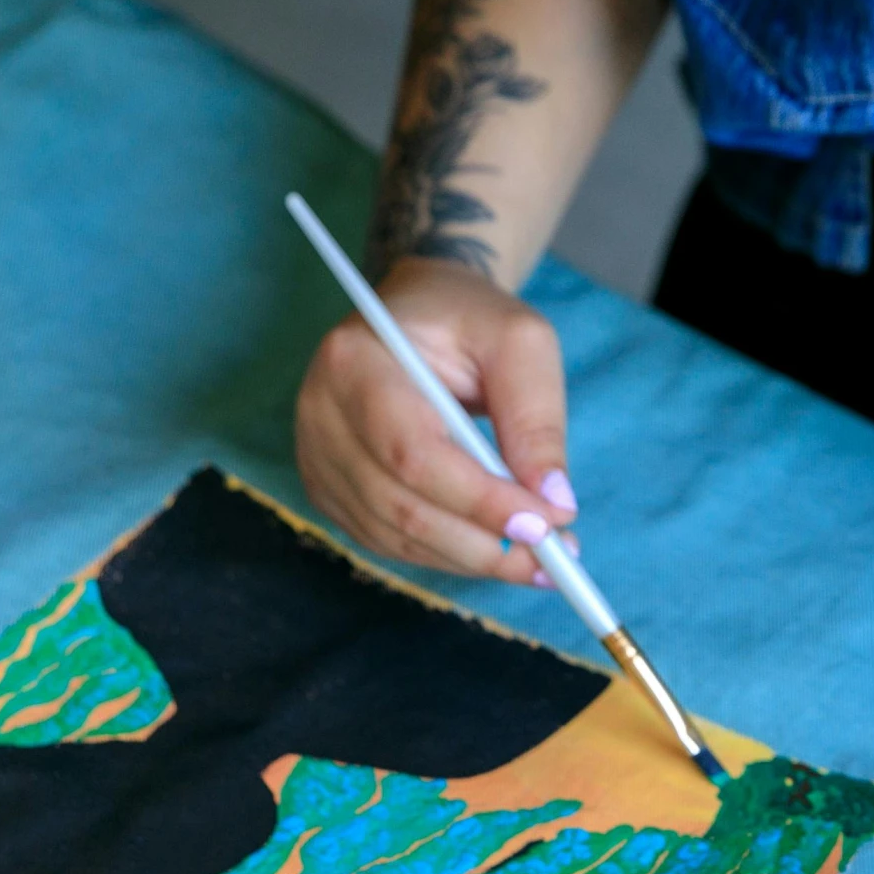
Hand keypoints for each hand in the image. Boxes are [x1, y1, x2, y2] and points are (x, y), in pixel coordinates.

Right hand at [295, 257, 576, 583]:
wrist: (418, 312)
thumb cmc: (469, 319)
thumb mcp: (520, 342)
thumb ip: (536, 418)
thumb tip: (553, 505)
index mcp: (356, 362)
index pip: (413, 453)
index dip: (479, 500)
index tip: (546, 525)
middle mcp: (321, 413)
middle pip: (401, 506)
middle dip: (484, 543)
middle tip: (556, 557)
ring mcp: (318, 455)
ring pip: (397, 535)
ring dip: (473, 558)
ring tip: (540, 560)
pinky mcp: (330, 487)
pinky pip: (389, 542)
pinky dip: (448, 556)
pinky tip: (495, 550)